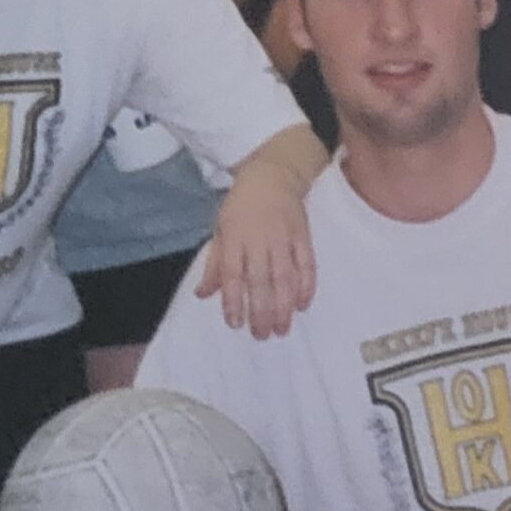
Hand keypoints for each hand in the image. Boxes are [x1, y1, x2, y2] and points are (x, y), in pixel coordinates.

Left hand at [198, 162, 314, 338]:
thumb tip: (202, 295)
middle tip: (262, 335)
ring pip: (285, 277)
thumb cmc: (241, 207)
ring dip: (284, 306)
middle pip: (261, 281)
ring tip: (281, 328)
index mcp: (235, 239)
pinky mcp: (303, 236)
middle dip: (262, 312)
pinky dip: (307, 286)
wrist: (271, 175)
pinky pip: (307, 264)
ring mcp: (283, 238)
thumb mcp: (220, 230)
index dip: (234, 302)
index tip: (235, 324)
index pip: (233, 275)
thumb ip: (214, 265)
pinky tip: (302, 305)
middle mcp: (259, 240)